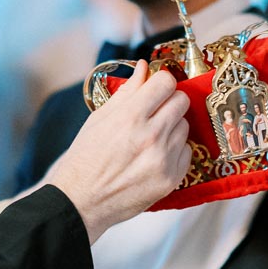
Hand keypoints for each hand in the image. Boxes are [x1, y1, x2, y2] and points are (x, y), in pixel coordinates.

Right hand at [47, 61, 189, 242]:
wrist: (81, 201)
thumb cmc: (85, 159)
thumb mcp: (99, 119)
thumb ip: (126, 92)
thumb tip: (143, 68)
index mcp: (130, 117)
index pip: (166, 82)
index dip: (161, 82)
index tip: (156, 89)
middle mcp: (151, 136)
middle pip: (181, 101)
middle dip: (169, 102)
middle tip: (156, 112)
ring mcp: (163, 159)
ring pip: (184, 126)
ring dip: (172, 127)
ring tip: (151, 138)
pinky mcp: (171, 179)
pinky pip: (186, 152)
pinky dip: (175, 150)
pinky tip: (155, 155)